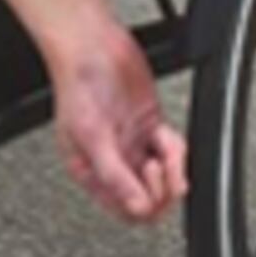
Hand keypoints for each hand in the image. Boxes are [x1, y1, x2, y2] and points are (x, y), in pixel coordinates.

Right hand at [47, 30, 188, 224]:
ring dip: (172, 169)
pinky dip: (176, 150)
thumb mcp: (92, 136)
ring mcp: (132, 145)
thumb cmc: (79, 85)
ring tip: (166, 153)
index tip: (146, 185)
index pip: (123, 209)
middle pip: (147, 198)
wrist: (93, 47)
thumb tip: (135, 207)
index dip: (141, 204)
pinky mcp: (149, 127)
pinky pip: (171, 151)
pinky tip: (167, 139)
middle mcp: (112, 161)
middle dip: (160, 188)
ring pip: (163, 177)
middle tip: (157, 167)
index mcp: (90, 171)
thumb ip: (114, 175)